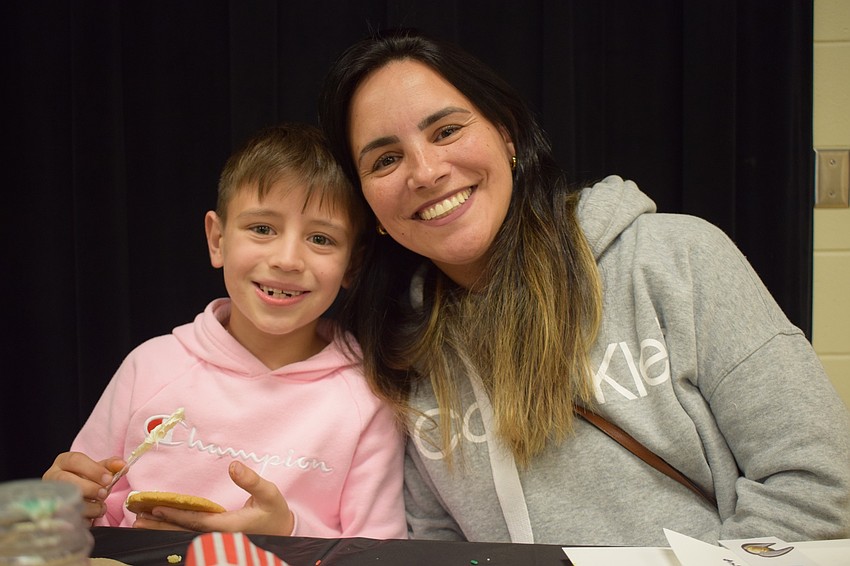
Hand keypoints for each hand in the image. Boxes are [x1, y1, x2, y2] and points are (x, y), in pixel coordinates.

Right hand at [43, 451, 125, 519]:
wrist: (72, 497)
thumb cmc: (86, 480)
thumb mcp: (97, 470)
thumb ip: (110, 466)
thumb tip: (122, 465)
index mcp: (64, 462)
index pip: (75, 460)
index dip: (94, 470)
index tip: (109, 479)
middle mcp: (52, 476)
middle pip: (67, 480)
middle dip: (90, 488)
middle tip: (104, 494)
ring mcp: (50, 495)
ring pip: (67, 500)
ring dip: (90, 507)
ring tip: (100, 507)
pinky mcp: (52, 513)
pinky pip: (68, 517)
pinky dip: (84, 519)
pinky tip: (91, 516)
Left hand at [132, 461, 294, 535]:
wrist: (283, 532)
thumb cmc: (275, 512)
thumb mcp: (269, 493)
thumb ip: (251, 480)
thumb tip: (234, 465)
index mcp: (229, 526)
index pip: (197, 521)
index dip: (176, 515)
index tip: (157, 508)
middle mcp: (219, 536)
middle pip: (184, 532)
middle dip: (160, 526)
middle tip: (138, 519)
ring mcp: (216, 539)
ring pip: (184, 535)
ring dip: (162, 529)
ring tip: (141, 523)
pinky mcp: (215, 537)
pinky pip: (190, 534)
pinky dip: (173, 529)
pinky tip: (160, 525)